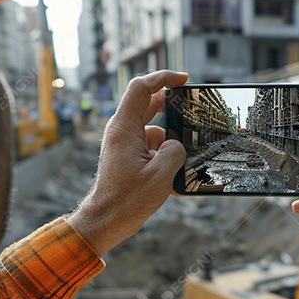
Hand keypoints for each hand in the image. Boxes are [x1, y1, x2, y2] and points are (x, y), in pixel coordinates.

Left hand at [67, 70, 187, 254]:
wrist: (106, 221)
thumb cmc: (127, 200)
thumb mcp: (161, 175)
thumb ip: (175, 151)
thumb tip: (176, 144)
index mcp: (124, 128)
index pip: (142, 87)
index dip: (163, 77)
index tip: (184, 79)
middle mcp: (121, 131)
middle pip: (148, 103)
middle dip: (171, 107)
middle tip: (191, 113)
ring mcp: (124, 143)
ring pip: (153, 128)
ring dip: (169, 140)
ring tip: (179, 161)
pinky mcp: (128, 156)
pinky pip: (151, 146)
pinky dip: (164, 156)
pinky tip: (172, 177)